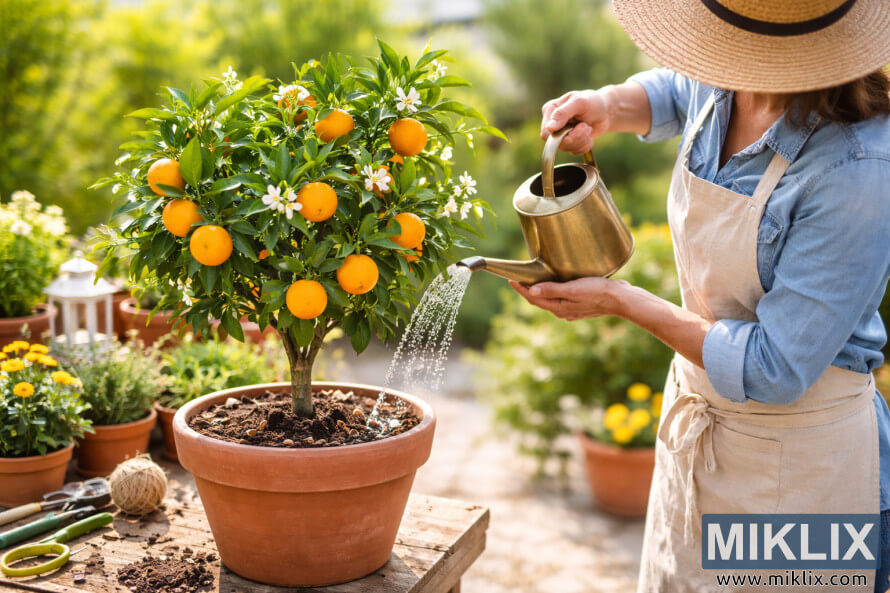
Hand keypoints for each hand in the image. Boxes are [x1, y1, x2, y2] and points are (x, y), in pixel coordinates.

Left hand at [509, 277, 628, 320]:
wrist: (621, 299)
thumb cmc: (597, 292)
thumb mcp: (572, 289)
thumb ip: (552, 289)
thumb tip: (531, 290)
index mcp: (558, 307)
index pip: (533, 298)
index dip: (520, 289)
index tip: (510, 279)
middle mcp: (562, 311)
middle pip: (539, 300)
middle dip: (527, 290)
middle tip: (518, 279)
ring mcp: (571, 309)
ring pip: (549, 300)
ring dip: (539, 291)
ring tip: (532, 280)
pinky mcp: (579, 304)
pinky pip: (559, 298)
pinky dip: (551, 291)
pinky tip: (553, 285)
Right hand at [540, 89, 611, 154]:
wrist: (606, 111)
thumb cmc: (593, 101)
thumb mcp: (579, 102)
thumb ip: (562, 113)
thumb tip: (549, 128)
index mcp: (550, 110)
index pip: (546, 133)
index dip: (562, 135)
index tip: (578, 125)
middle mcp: (553, 123)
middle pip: (556, 144)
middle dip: (575, 137)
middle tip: (585, 126)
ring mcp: (561, 134)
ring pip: (566, 148)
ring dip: (582, 140)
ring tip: (587, 128)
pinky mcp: (570, 142)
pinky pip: (574, 152)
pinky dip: (585, 145)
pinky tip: (588, 136)